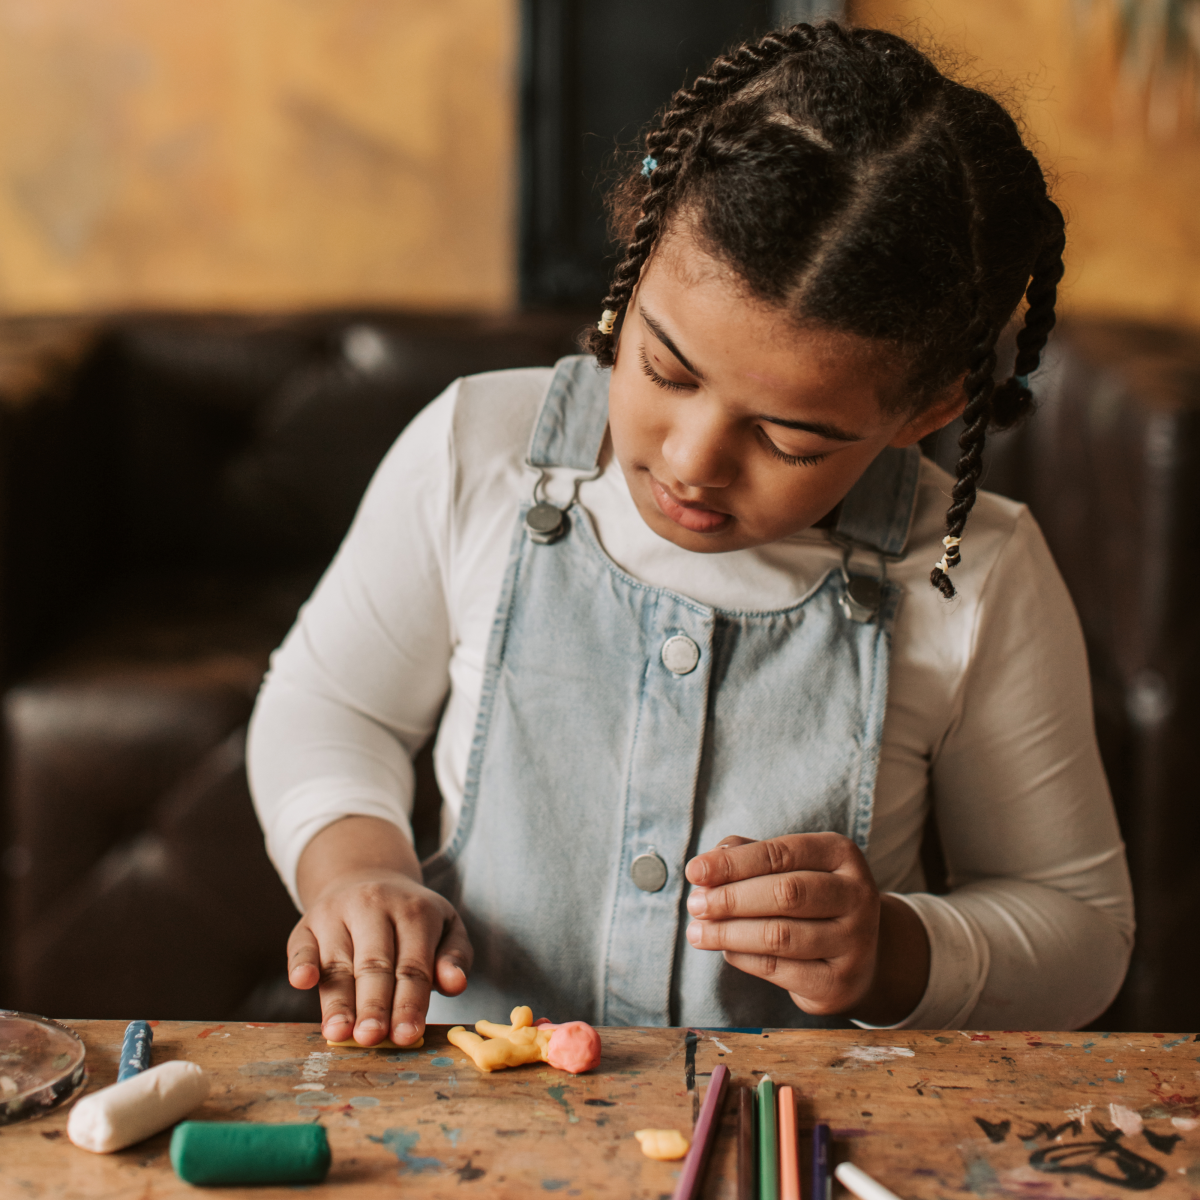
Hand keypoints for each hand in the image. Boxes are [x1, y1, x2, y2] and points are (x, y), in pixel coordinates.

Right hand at [288, 817, 471, 1046]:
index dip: (410, 1001)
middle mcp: (373, 907)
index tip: (407, 1035)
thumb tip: (455, 984)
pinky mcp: (306, 924)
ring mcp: (336, 914)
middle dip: (374, 1004)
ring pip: (337, 963)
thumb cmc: (412, 918)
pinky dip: (300, 963)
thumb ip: (455, 955)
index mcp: (413, 910)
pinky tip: (302, 982)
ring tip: (339, 1034)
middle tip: (372, 1038)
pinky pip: (301, 945)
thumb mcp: (446, 927)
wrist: (367, 878)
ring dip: (337, 1000)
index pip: (412, 963)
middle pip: (374, 964)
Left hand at [683, 833, 928, 1023]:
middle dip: (731, 899)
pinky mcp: (838, 983)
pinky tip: (725, 949)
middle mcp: (857, 896)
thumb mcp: (789, 867)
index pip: (781, 853)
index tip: (694, 871)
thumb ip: (748, 855)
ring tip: (697, 932)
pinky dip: (743, 958)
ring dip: (728, 933)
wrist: (859, 955)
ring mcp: (854, 943)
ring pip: (779, 935)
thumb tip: (708, 866)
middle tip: (694, 904)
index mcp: (842, 855)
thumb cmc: (810, 900)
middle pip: (785, 893)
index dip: (734, 863)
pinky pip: (778, 969)